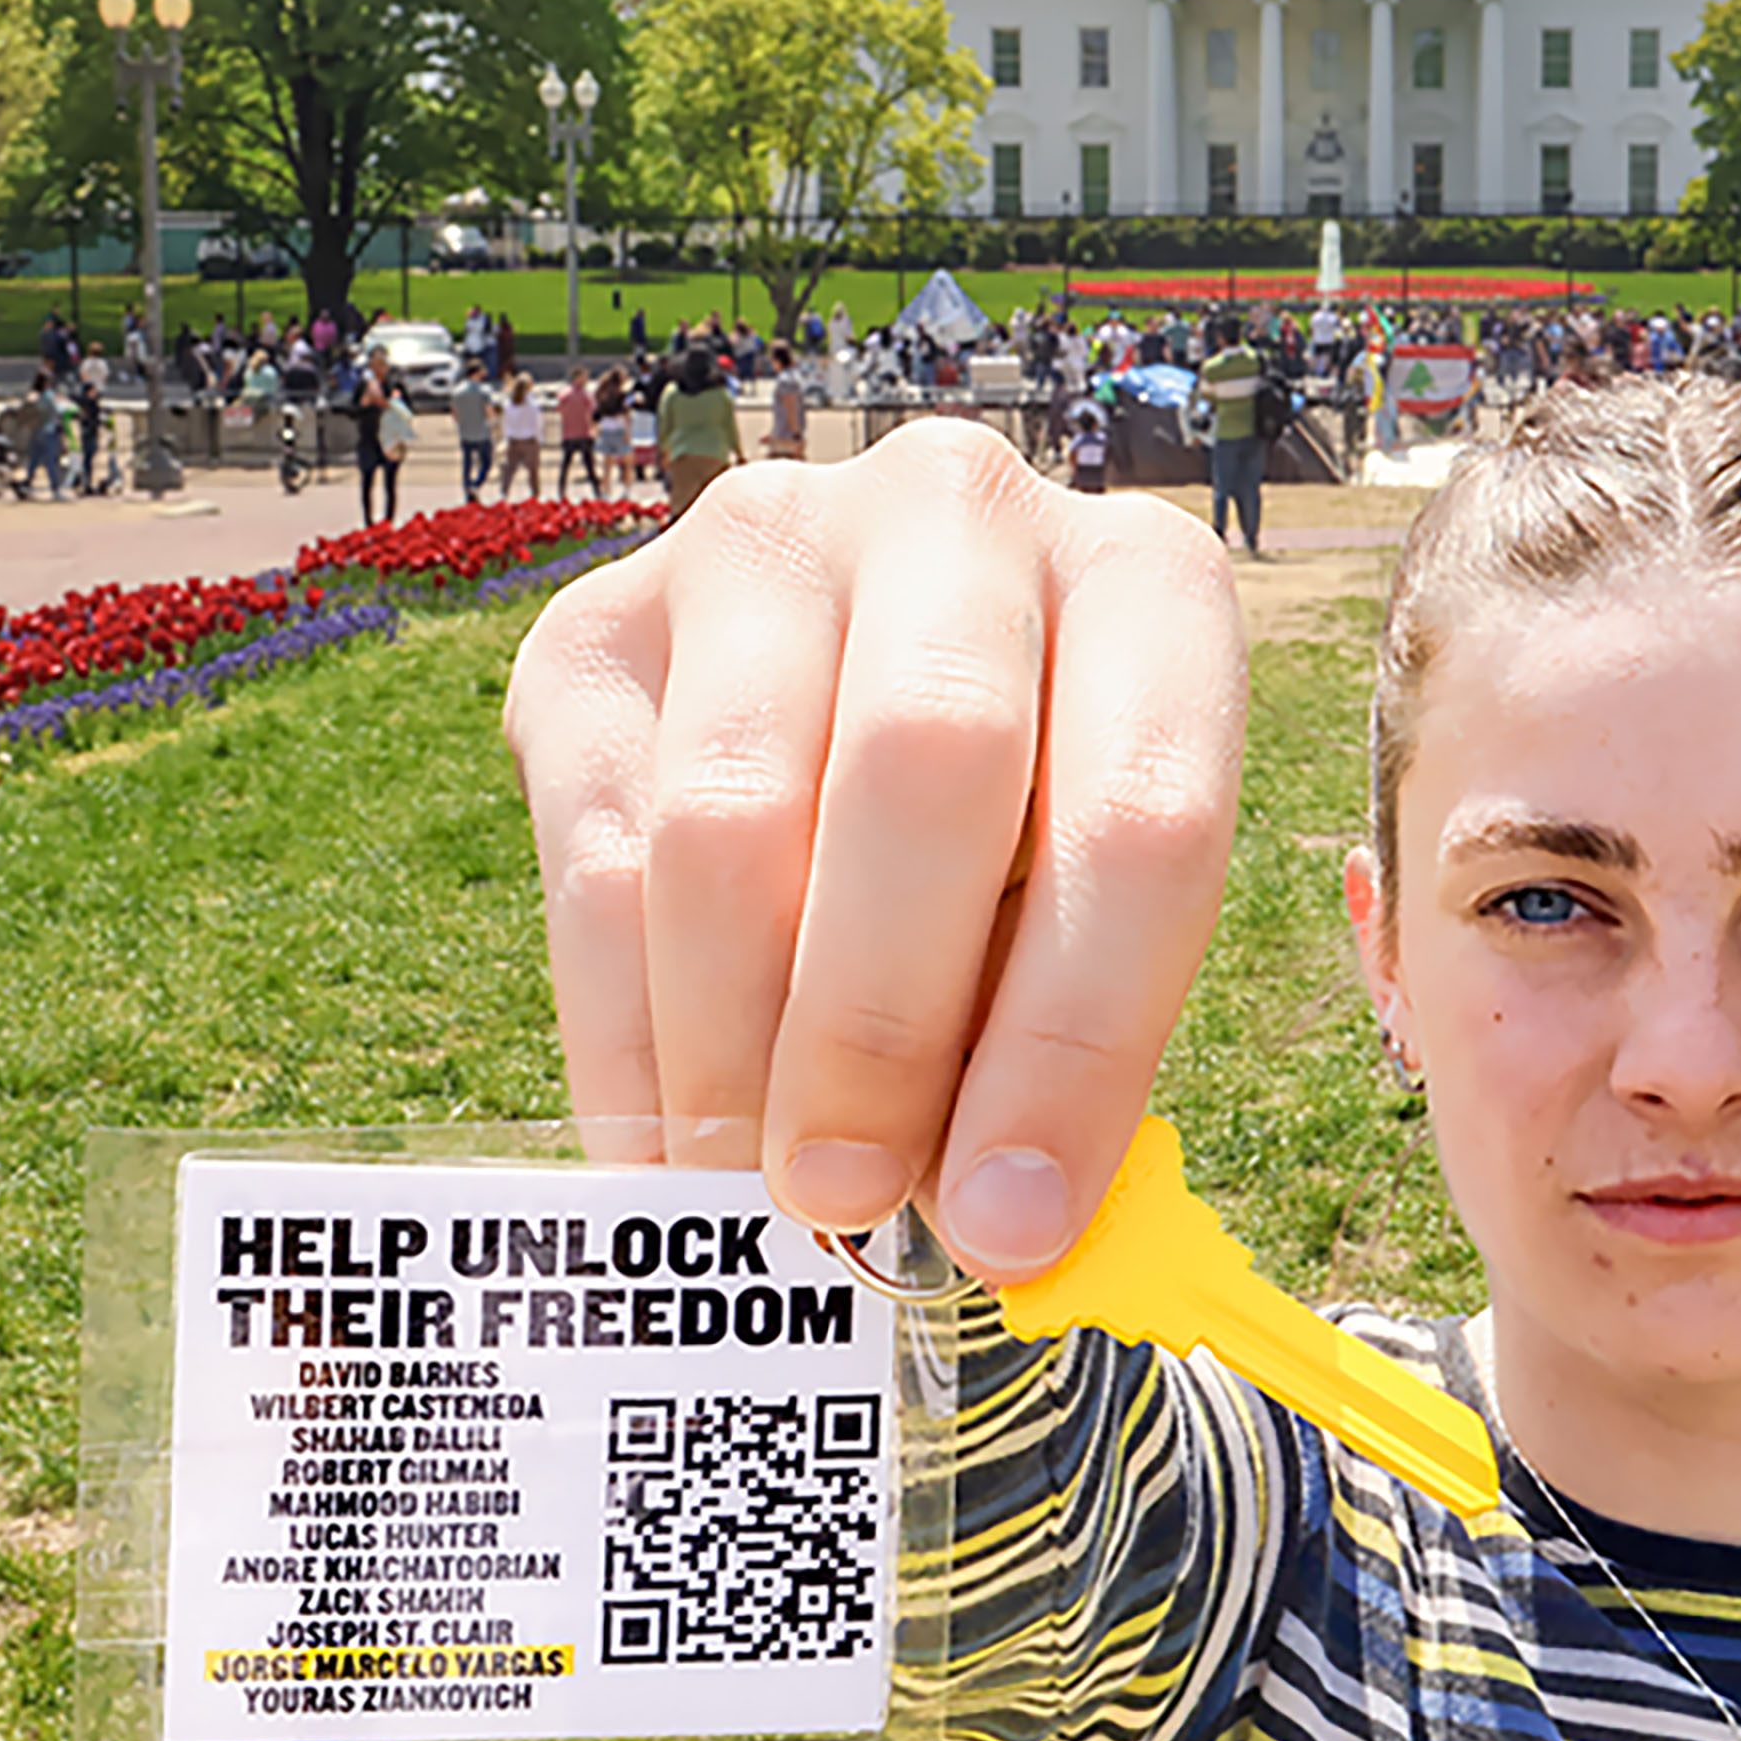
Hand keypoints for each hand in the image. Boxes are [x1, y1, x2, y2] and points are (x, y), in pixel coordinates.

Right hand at [503, 421, 1247, 1279]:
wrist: (850, 680)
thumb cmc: (1024, 839)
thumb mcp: (1092, 907)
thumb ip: (1062, 1033)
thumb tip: (989, 1228)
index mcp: (1147, 583)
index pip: (1142, 814)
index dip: (1077, 1040)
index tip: (1012, 1222)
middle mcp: (957, 512)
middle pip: (926, 769)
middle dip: (882, 1025)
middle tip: (850, 1202)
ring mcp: (762, 541)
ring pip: (733, 813)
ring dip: (738, 1041)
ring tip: (755, 1189)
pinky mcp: (595, 624)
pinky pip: (594, 848)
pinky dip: (625, 1030)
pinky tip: (661, 1147)